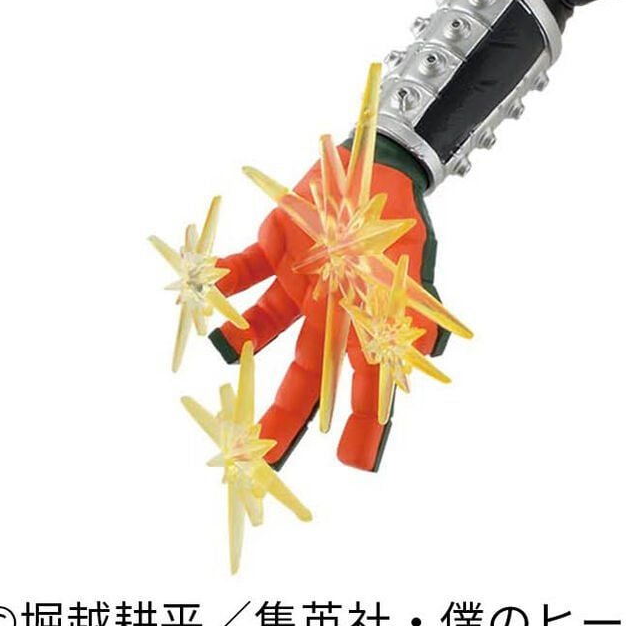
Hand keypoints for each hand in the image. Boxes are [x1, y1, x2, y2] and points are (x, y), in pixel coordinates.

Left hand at [209, 141, 442, 472]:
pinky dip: (220, 281)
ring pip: (262, 329)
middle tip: (257, 461)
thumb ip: (410, 322)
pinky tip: (206, 287)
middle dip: (281, 418)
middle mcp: (327, 311)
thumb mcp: (411, 273)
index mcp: (364, 320)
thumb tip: (420, 374)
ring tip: (223, 349)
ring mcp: (297, 283)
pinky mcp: (271, 250)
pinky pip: (239, 272)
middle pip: (303, 376)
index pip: (364, 383)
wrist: (375, 160)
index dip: (361, 425)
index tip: (356, 465)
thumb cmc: (397, 218)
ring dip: (239, 342)